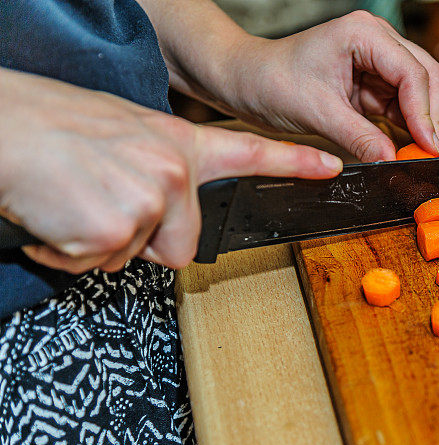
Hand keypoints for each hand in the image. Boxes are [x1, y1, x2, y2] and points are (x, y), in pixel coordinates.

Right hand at [0, 68, 342, 273]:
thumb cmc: (50, 128)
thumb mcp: (122, 134)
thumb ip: (159, 168)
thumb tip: (167, 207)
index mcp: (177, 142)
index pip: (252, 153)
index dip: (296, 163)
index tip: (333, 168)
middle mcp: (173, 169)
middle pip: (183, 246)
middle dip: (144, 241)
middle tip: (101, 201)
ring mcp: (149, 199)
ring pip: (137, 257)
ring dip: (100, 242)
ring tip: (74, 198)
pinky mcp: (117, 229)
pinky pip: (98, 266)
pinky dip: (69, 251)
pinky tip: (56, 214)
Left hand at [219, 11, 438, 161]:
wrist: (246, 81)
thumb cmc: (271, 80)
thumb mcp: (317, 113)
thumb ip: (360, 137)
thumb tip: (392, 160)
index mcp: (364, 34)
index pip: (411, 73)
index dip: (425, 113)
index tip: (430, 146)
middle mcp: (378, 43)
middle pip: (427, 79)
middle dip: (433, 119)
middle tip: (435, 156)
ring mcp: (378, 64)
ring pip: (421, 95)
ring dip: (427, 126)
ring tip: (435, 158)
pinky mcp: (373, 86)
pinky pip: (403, 108)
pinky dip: (414, 130)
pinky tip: (425, 149)